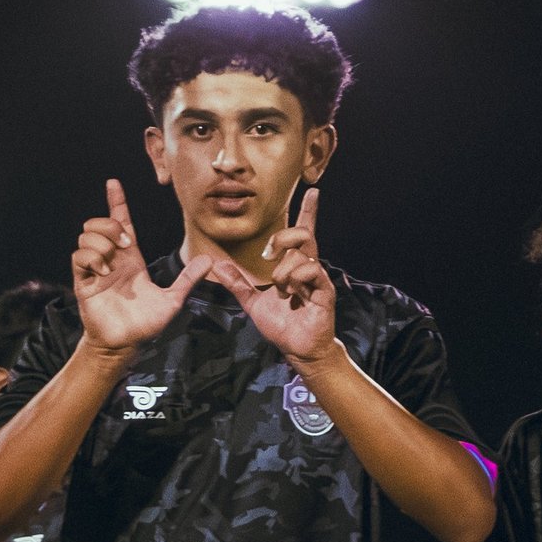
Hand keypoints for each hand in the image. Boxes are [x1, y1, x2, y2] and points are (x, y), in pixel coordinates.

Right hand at [72, 180, 211, 358]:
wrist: (125, 344)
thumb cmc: (145, 324)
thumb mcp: (173, 299)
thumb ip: (188, 279)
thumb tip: (209, 261)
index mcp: (130, 258)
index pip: (121, 222)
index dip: (116, 202)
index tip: (113, 183)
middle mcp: (111, 259)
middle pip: (99, 223)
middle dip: (110, 225)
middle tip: (125, 244)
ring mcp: (96, 269)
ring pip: (87, 236)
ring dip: (102, 243)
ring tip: (113, 264)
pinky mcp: (84, 281)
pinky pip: (79, 256)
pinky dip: (92, 258)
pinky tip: (104, 273)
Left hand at [204, 189, 338, 364]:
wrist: (297, 349)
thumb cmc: (282, 325)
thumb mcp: (253, 303)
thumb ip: (237, 283)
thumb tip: (216, 265)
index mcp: (295, 267)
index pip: (303, 234)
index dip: (308, 212)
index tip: (312, 192)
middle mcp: (308, 268)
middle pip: (302, 234)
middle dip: (282, 239)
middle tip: (267, 255)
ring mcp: (318, 278)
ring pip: (300, 255)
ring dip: (283, 272)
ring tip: (282, 290)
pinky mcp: (325, 290)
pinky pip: (311, 271)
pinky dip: (296, 279)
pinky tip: (292, 294)